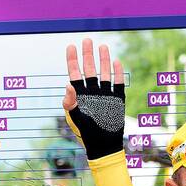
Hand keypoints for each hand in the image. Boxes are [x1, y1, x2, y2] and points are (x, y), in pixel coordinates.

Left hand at [63, 37, 125, 159]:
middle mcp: (91, 92)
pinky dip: (117, 73)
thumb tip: (68, 84)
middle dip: (87, 55)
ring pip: (103, 73)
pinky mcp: (116, 100)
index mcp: (79, 95)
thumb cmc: (85, 134)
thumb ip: (70, 102)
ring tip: (102, 46)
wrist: (103, 146)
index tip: (71, 46)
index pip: (74, 73)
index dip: (72, 60)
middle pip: (89, 69)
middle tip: (87, 40)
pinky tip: (116, 62)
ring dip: (103, 60)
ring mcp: (104, 95)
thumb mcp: (74, 118)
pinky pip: (117, 84)